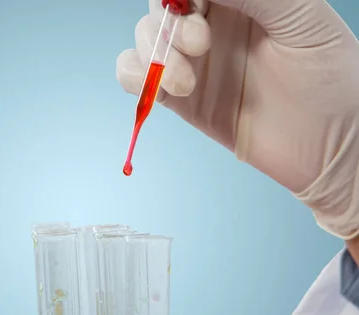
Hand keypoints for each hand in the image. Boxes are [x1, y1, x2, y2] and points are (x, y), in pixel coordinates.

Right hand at [117, 0, 358, 239]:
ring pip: (144, 38)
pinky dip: (133, 77)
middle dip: (168, 26)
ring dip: (154, 56)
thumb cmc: (332, 79)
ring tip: (187, 83)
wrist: (331, 147)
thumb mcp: (300, 19)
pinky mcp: (180, 98)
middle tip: (201, 46)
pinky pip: (135, 76)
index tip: (193, 11)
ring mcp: (193, 61)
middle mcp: (212, 25)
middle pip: (160, 8)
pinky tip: (161, 89)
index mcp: (243, 0)